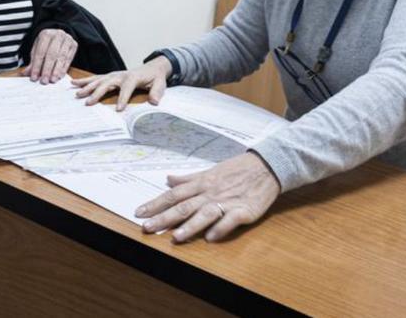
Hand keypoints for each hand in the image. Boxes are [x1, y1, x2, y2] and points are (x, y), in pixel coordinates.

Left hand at [26, 29, 77, 83]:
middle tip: (44, 81)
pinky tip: (59, 76)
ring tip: (52, 80)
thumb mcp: (37, 49)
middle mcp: (57, 35)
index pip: (40, 52)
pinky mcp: (74, 45)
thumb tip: (26, 73)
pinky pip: (69, 59)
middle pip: (51, 54)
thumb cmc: (47, 44)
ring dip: (56, 71)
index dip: (37, 66)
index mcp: (45, 34)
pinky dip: (64, 69)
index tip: (34, 77)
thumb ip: (33, 61)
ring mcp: (67, 39)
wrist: (58, 35)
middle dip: (47, 69)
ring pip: (61, 57)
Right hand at [72, 57, 170, 110]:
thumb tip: (154, 102)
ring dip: (87, 87)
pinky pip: (96, 78)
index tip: (118, 109)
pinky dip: (85, 81)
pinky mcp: (110, 76)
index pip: (127, 87)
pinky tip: (74, 83)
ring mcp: (114, 74)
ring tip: (77, 94)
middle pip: (107, 83)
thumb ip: (157, 92)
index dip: (123, 97)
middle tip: (88, 102)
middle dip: (98, 93)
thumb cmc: (155, 77)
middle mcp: (121, 75)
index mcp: (133, 77)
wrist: (152, 67)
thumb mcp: (160, 84)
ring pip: (99, 80)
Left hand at [136, 152, 279, 242]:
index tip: (139, 212)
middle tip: (147, 227)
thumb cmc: (236, 169)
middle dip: (164, 217)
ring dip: (190, 226)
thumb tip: (168, 179)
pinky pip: (231, 220)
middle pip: (184, 206)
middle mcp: (211, 192)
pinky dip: (221, 228)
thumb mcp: (210, 171)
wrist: (266, 166)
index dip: (155, 203)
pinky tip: (211, 238)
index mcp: (202, 183)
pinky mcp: (244, 210)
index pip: (173, 194)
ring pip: (205, 214)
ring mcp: (227, 202)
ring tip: (176, 237)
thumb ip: (189, 179)